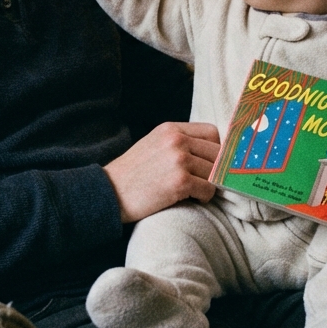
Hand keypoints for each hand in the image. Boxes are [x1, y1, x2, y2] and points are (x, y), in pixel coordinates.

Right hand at [104, 122, 219, 222]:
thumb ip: (178, 142)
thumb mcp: (153, 144)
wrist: (109, 192)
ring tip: (196, 191)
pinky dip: (204, 197)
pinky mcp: (180, 181)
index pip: (212, 132)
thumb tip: (209, 152)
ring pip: (215, 172)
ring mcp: (179, 160)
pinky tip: (193, 198)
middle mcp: (177, 140)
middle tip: (206, 181)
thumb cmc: (132, 173)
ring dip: (209, 184)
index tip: (211, 163)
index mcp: (170, 129)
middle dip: (216, 169)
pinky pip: (209, 189)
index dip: (216, 149)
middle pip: (217, 153)